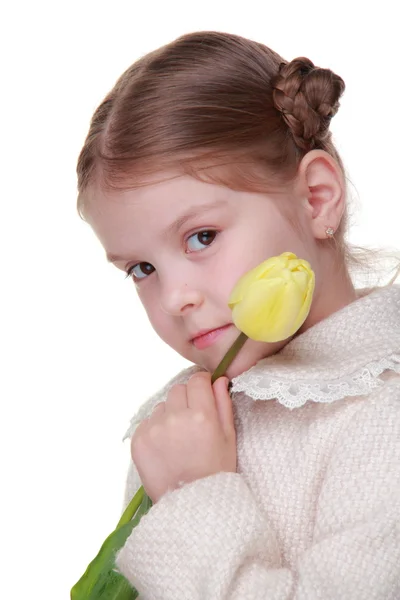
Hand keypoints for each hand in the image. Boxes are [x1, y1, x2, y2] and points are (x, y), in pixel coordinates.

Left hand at [131, 372, 236, 502]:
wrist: (192, 505)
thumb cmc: (216, 471)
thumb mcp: (229, 437)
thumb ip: (223, 404)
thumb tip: (219, 379)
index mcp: (202, 415)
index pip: (197, 381)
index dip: (202, 385)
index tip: (203, 394)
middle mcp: (176, 418)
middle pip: (178, 390)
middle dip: (186, 399)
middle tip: (192, 421)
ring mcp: (154, 429)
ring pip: (162, 406)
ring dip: (170, 415)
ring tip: (178, 439)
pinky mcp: (138, 440)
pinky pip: (148, 422)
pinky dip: (156, 430)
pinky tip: (166, 447)